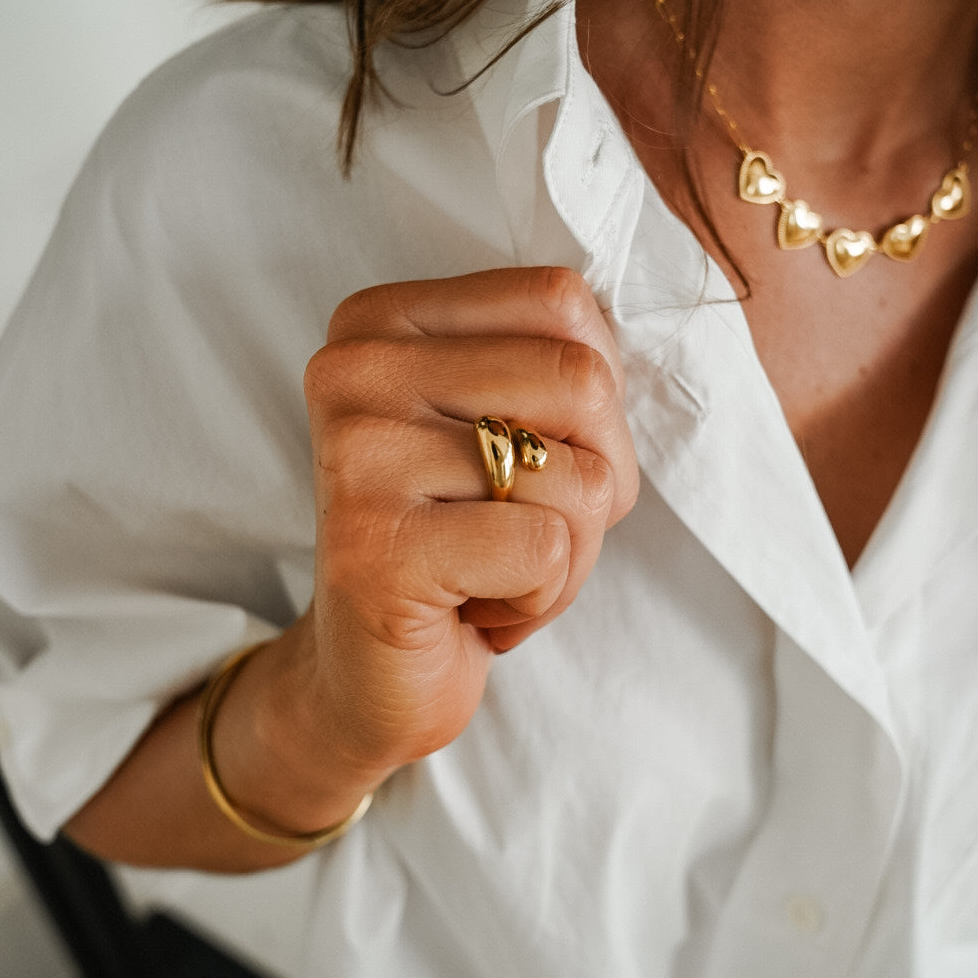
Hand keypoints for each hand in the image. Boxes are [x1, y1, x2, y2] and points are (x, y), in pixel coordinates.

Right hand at [274, 267, 638, 802]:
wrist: (370, 675)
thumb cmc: (459, 544)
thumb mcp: (503, 426)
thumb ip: (552, 368)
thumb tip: (621, 353)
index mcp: (383, 319)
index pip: (561, 301)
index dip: (593, 397)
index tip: (533, 457)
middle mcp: (356, 369)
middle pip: (581, 381)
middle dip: (595, 476)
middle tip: (527, 527)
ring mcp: (359, 455)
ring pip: (575, 474)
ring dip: (570, 550)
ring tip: (495, 571)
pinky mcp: (376, 546)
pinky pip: (545, 549)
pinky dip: (542, 598)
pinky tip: (476, 609)